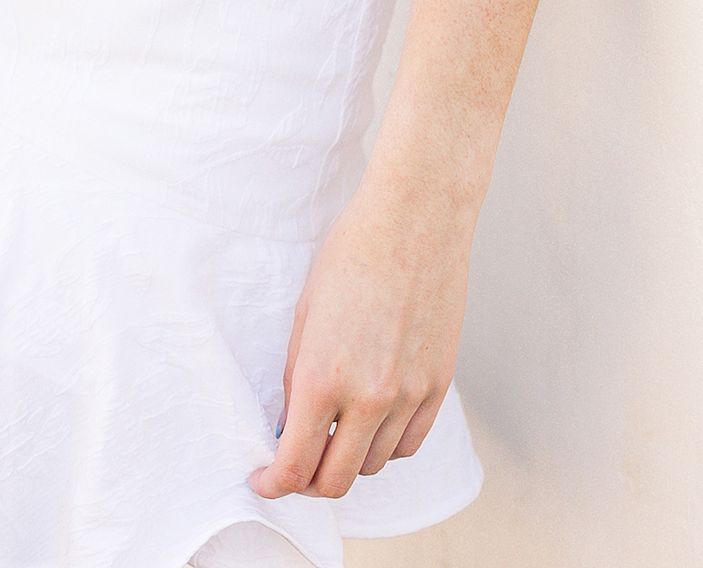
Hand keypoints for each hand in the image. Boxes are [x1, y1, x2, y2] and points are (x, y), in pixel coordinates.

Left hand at [248, 173, 468, 503]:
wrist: (414, 219)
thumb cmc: (351, 255)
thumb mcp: (305, 315)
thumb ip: (298, 379)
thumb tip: (292, 426)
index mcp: (322, 378)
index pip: (295, 465)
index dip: (274, 484)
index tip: (264, 481)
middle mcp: (368, 398)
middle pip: (335, 480)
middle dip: (307, 482)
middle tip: (296, 465)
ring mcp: (408, 396)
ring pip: (374, 465)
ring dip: (348, 461)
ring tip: (334, 436)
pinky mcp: (438, 386)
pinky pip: (409, 444)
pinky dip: (386, 445)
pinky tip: (372, 425)